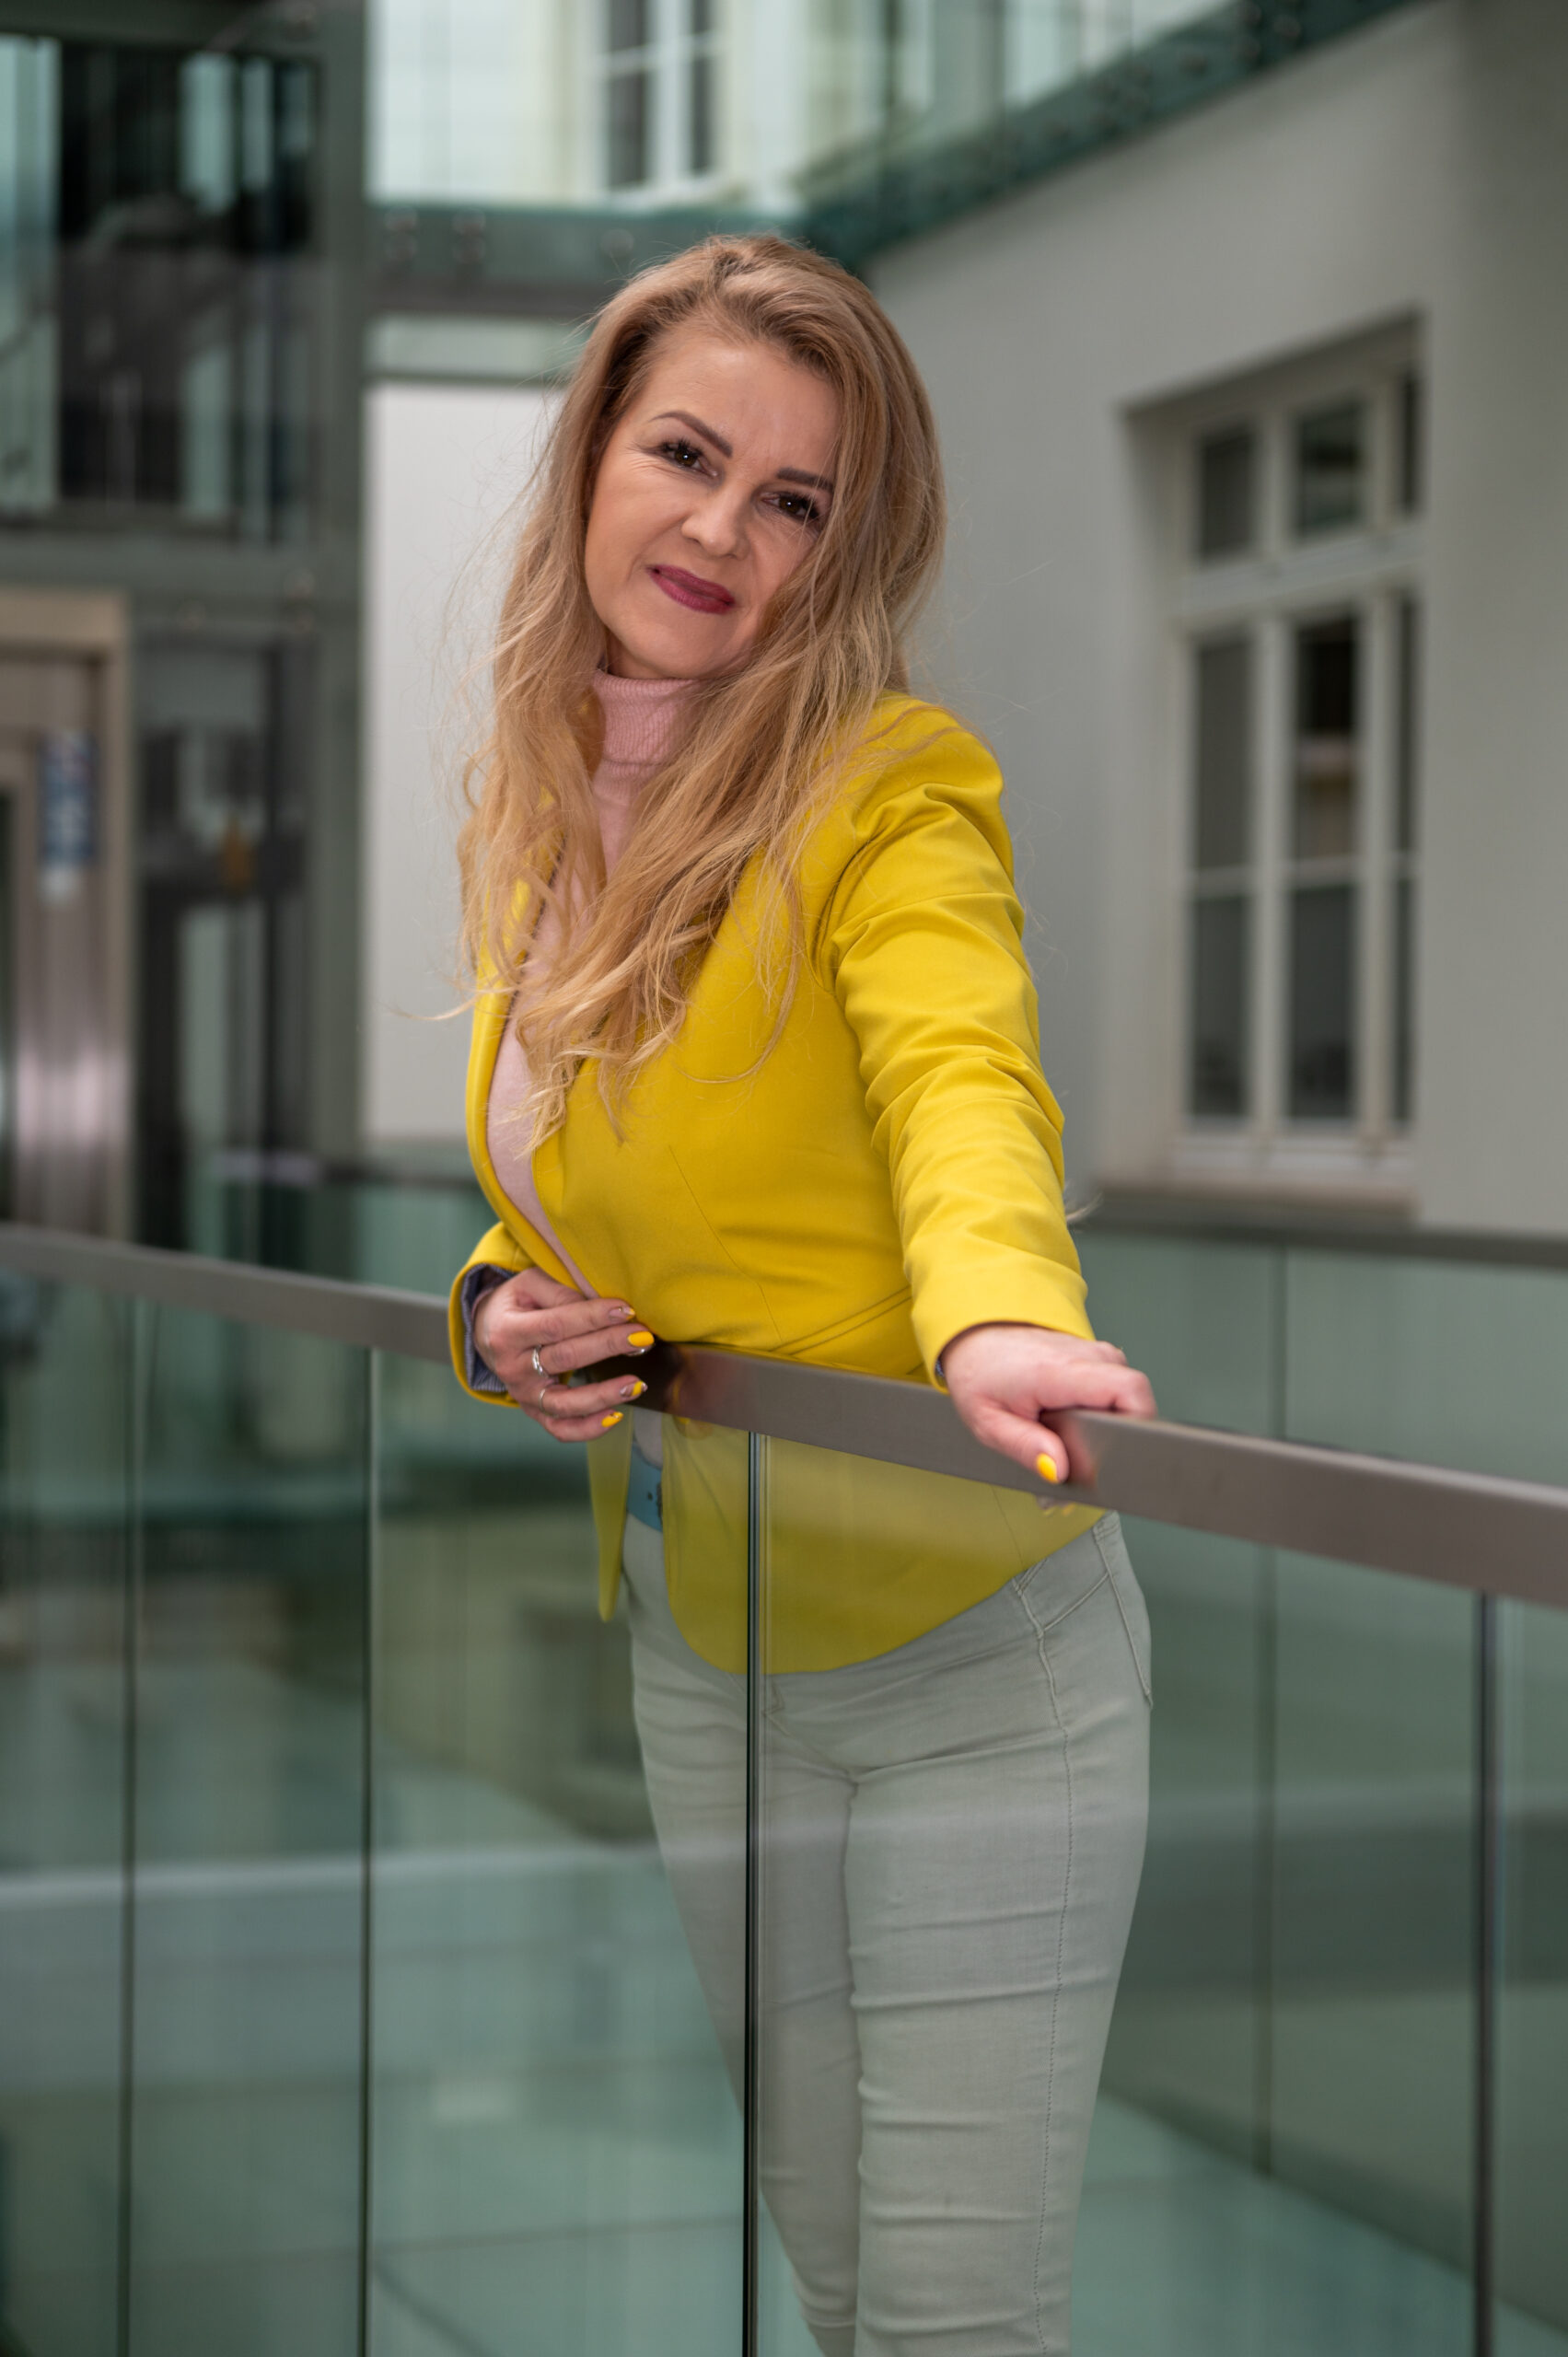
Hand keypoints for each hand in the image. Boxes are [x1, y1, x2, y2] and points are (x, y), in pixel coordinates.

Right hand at [474, 1267, 654, 1442]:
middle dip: (608, 1346)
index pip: (556, 1325)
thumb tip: (599, 1308)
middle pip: (566, 1358)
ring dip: (604, 1395)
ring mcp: (524, 1394)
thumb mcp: (529, 1285)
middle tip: (642, 1337)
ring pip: (565, 1404)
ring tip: (637, 1384)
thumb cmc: (516, 1304)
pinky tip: (615, 1415)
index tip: (626, 1310)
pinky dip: (588, 1429)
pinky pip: (561, 1428)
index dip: (592, 1317)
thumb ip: (561, 1292)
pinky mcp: (534, 1411)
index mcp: (508, 1331)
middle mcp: (513, 1367)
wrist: (487, 1332)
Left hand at [940, 1321, 1155, 1489]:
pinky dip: (1104, 1407)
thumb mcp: (988, 1421)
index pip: (1130, 1390)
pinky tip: (1076, 1419)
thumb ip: (1025, 1447)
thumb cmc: (980, 1374)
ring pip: (1127, 1395)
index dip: (1138, 1424)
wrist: (976, 1338)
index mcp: (1058, 1371)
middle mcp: (1084, 1355)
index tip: (1121, 1451)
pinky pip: (1116, 1387)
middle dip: (1120, 1433)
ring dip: (1110, 1421)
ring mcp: (1093, 1352)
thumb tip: (1058, 1469)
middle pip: (1134, 1398)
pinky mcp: (1095, 1357)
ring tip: (1076, 1435)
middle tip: (1088, 1456)